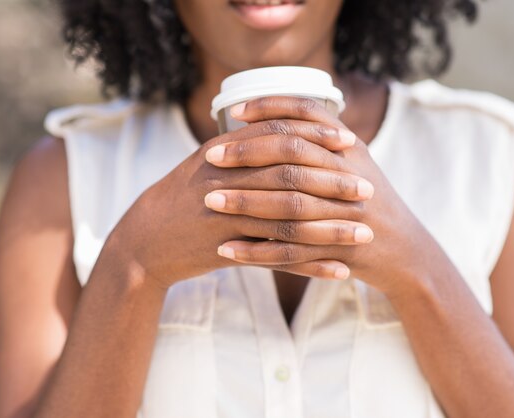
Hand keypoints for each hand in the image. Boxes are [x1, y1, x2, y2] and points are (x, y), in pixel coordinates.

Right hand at [102, 108, 375, 288]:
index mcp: (224, 152)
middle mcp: (226, 180)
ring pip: (288, 222)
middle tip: (367, 190)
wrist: (146, 240)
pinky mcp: (225, 250)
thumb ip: (245, 146)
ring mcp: (225, 217)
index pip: (279, 135)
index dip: (317, 137)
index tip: (351, 142)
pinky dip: (310, 266)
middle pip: (290, 177)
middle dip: (333, 183)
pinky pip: (276, 259)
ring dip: (330, 230)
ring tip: (364, 236)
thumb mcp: (208, 162)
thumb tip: (286, 126)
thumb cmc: (183, 198)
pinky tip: (338, 270)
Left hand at [210, 96, 437, 293]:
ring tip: (208, 201)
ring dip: (245, 203)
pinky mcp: (339, 250)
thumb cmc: (368, 202)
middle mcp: (349, 176)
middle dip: (247, 154)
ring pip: (288, 205)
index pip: (308, 115)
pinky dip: (256, 251)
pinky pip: (290, 252)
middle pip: (292, 156)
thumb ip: (322, 140)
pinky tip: (226, 249)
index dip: (270, 108)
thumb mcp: (355, 162)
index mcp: (350, 150)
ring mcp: (346, 214)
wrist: (403, 252)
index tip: (234, 111)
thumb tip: (277, 119)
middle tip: (208, 156)